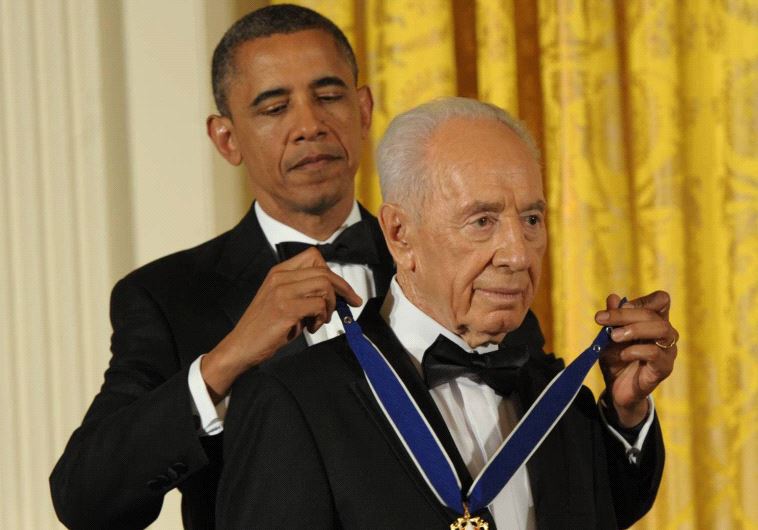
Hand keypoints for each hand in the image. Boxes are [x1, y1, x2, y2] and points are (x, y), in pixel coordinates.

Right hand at [201, 247, 361, 401]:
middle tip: (351, 303)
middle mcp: (280, 277)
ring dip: (331, 306)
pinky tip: (311, 328)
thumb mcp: (282, 300)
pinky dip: (322, 319)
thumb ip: (304, 291)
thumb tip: (336, 293)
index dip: (332, 272)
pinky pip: (319, 306)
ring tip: (320, 320)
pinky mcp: (286, 309)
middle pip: (324, 271)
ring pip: (325, 286)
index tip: (342, 289)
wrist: (241, 345)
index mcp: (278, 272)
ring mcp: (282, 292)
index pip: (314, 256)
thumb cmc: (264, 326)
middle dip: (343, 289)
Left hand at [595, 291, 677, 426]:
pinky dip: (636, 350)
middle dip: (625, 314)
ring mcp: (667, 351)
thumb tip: (613, 298)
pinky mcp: (664, 368)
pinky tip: (622, 354)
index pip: (661, 300)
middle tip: (602, 320)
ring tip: (613, 336)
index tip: (615, 308)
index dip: (640, 300)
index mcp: (654, 322)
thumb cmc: (616, 359)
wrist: (616, 388)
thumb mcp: (609, 336)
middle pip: (654, 313)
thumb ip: (613, 318)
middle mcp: (666, 334)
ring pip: (662, 329)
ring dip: (634, 328)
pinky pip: (656, 353)